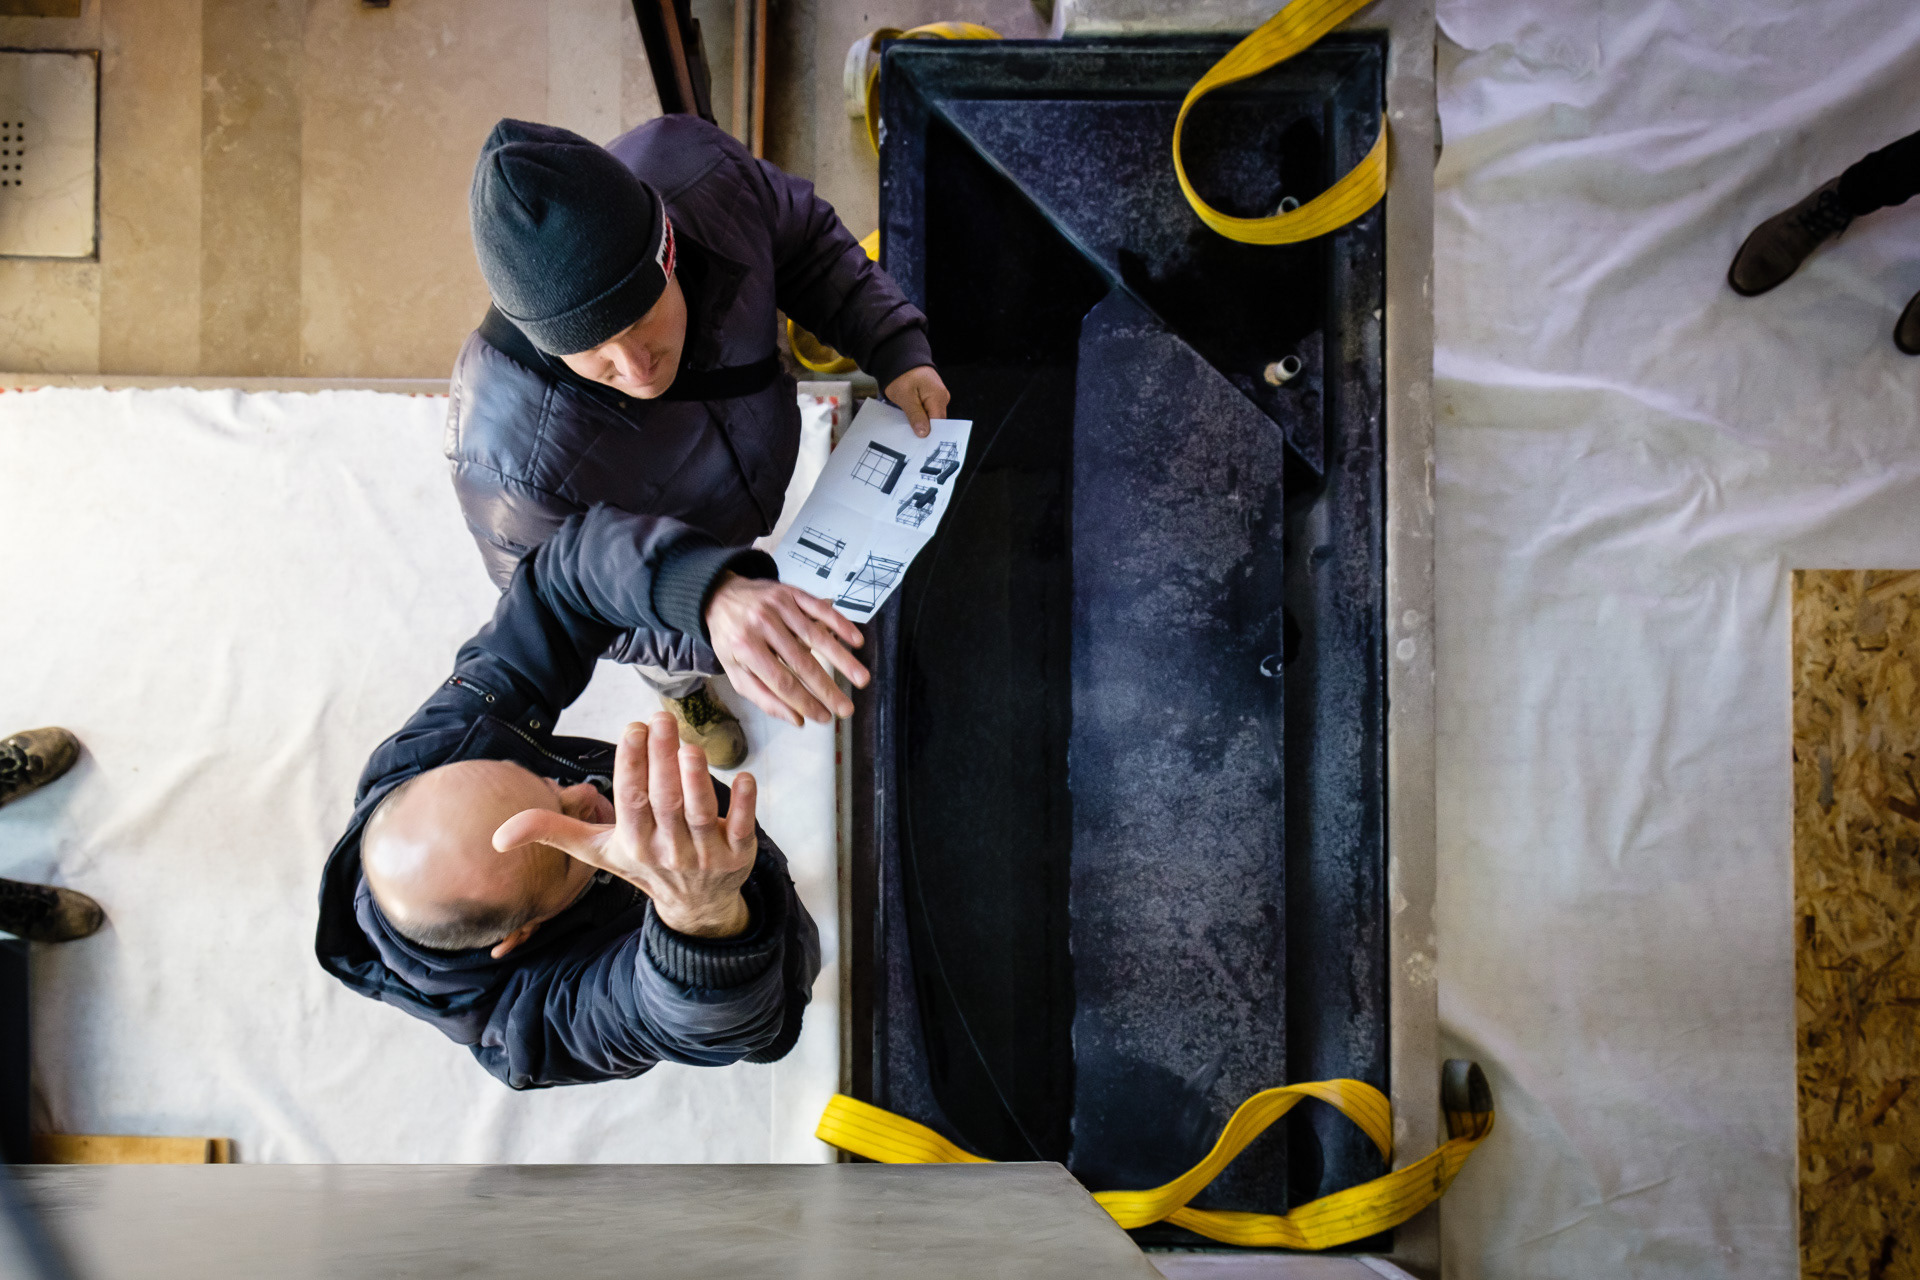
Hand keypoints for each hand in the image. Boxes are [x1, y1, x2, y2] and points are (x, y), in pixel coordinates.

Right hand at [494, 714, 757, 937]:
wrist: (695, 905)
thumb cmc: (642, 864)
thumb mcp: (598, 851)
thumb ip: (553, 833)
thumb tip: (497, 837)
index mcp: (633, 844)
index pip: (630, 801)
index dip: (631, 764)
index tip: (633, 728)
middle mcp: (669, 850)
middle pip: (664, 801)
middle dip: (662, 759)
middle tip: (662, 718)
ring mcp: (706, 855)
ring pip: (701, 813)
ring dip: (697, 779)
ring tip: (691, 744)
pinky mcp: (740, 854)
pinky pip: (743, 827)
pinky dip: (745, 803)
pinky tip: (746, 775)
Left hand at [706, 573, 868, 725]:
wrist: (719, 595)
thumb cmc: (731, 639)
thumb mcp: (735, 672)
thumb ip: (763, 697)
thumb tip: (797, 720)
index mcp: (745, 648)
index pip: (781, 682)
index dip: (805, 702)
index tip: (825, 718)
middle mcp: (762, 625)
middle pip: (801, 662)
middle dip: (827, 689)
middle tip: (847, 709)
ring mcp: (779, 606)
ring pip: (816, 636)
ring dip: (842, 659)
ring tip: (861, 679)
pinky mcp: (791, 592)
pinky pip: (819, 609)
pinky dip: (840, 624)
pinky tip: (856, 640)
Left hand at [885, 365, 948, 437]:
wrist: (900, 357)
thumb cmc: (902, 375)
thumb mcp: (905, 397)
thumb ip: (915, 416)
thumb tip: (924, 433)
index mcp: (938, 397)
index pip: (938, 423)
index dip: (929, 434)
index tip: (919, 444)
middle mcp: (942, 397)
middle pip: (936, 421)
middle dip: (924, 429)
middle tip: (911, 438)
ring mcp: (938, 396)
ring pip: (931, 416)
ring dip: (921, 422)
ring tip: (909, 428)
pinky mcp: (932, 395)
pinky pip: (928, 410)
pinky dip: (920, 415)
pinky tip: (911, 418)